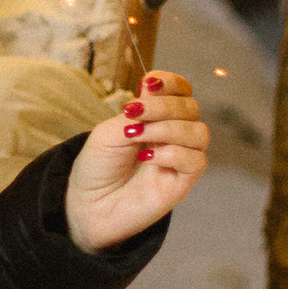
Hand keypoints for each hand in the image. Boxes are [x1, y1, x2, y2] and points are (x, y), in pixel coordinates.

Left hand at [65, 71, 210, 252]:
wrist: (88, 205)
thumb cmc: (98, 167)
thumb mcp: (109, 132)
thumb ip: (135, 112)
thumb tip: (152, 87)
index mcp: (157, 118)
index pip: (181, 92)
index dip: (172, 83)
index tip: (149, 83)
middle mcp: (173, 135)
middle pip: (190, 108)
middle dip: (162, 106)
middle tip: (133, 113)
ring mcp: (180, 158)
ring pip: (199, 132)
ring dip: (167, 128)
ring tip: (137, 137)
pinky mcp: (183, 182)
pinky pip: (196, 161)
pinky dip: (173, 153)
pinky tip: (147, 158)